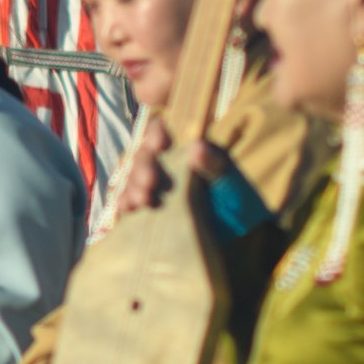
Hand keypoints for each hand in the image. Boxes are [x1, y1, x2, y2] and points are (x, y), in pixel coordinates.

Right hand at [116, 119, 232, 218]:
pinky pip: (130, 199)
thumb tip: (196, 147)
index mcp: (184, 148)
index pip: (162, 131)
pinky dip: (126, 202)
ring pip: (134, 177)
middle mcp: (166, 162)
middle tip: (149, 182)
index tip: (159, 144)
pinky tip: (128, 208)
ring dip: (133, 186)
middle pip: (144, 155)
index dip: (155, 133)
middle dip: (143, 167)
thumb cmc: (236, 199)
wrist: (236, 233)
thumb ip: (214, 163)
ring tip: (142, 200)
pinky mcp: (148, 205)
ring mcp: (155, 185)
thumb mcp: (230, 179)